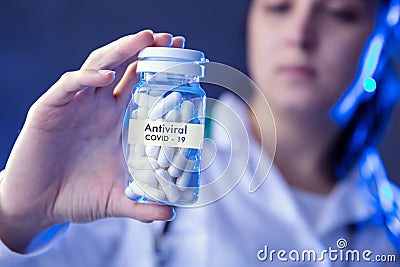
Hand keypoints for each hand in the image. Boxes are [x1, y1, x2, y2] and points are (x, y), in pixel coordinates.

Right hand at [0, 30, 184, 251]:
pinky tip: (105, 78)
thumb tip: (171, 213)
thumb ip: (142, 205)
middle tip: (169, 38)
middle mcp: (97, 107)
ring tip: (144, 40)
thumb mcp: (116, 200)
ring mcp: (74, 106)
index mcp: (115, 120)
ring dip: (120, 52)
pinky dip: (85, 79)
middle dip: (144, 50)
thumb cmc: (77, 197)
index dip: (158, 68)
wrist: (39, 206)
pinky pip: (68, 87)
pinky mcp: (49, 111)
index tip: (181, 56)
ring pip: (98, 67)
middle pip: (122, 67)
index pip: (139, 84)